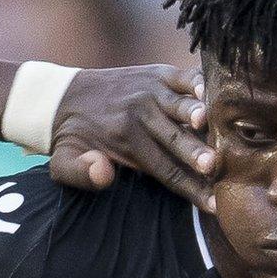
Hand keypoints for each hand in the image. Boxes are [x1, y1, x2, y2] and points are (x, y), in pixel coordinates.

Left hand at [48, 66, 216, 211]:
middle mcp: (139, 114)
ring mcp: (150, 90)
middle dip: (195, 153)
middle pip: (176, 139)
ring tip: (210, 122)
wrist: (62, 96)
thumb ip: (81, 174)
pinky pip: (183, 76)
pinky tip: (211, 91)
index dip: (191, 189)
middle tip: (214, 166)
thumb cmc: (71, 138)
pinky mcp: (157, 73)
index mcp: (124, 141)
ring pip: (181, 105)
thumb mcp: (63, 165)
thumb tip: (103, 173)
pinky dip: (199, 82)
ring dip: (198, 114)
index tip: (214, 205)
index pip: (164, 170)